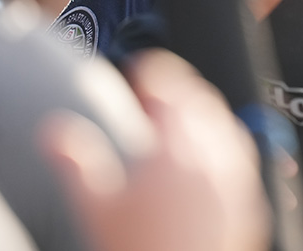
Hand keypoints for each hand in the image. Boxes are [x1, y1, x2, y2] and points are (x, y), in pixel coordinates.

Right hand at [38, 49, 270, 250]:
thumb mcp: (96, 206)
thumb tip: (53, 130)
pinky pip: (242, 155)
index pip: (168, 85)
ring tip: (182, 116)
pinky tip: (211, 155)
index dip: (151, 72)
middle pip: (200, 99)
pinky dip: (224, 143)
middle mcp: (213, 153)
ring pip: (225, 124)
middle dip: (179, 88)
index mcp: (175, 144)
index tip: (139, 71)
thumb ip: (75, 160)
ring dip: (204, 112)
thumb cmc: (139, 248)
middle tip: (157, 92)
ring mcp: (236, 175)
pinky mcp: (249, 199)